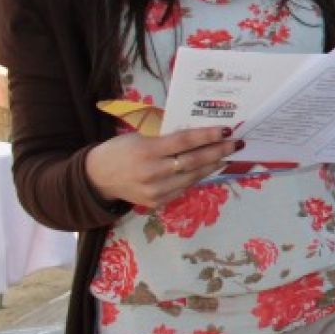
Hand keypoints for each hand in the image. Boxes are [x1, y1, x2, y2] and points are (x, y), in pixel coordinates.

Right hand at [85, 125, 242, 207]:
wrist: (96, 179)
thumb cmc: (120, 151)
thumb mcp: (139, 137)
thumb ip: (166, 138)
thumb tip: (199, 135)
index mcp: (146, 150)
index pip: (184, 142)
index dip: (207, 136)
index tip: (226, 131)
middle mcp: (152, 172)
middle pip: (193, 161)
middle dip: (218, 151)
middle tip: (237, 143)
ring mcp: (156, 191)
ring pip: (193, 176)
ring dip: (213, 165)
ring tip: (228, 155)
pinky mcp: (157, 202)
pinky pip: (184, 188)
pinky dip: (198, 177)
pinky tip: (209, 169)